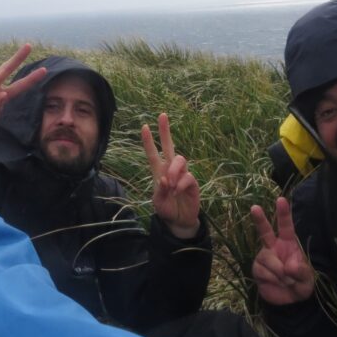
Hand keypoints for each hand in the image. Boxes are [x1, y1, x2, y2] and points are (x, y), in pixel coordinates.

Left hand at [142, 113, 200, 238]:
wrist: (179, 221)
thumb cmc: (166, 209)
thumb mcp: (158, 202)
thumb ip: (161, 191)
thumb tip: (165, 178)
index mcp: (159, 172)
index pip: (153, 153)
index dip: (148, 141)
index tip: (144, 126)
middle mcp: (170, 169)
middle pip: (169, 146)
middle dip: (165, 131)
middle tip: (162, 115)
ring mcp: (182, 174)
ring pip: (179, 160)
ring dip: (174, 171)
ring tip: (171, 185)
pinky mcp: (192, 182)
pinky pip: (188, 176)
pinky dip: (181, 183)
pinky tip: (177, 191)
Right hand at [251, 197, 314, 304]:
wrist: (288, 302)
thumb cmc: (300, 284)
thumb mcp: (308, 279)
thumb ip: (302, 271)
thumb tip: (288, 267)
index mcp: (288, 244)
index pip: (286, 226)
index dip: (284, 213)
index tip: (281, 199)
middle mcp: (273, 247)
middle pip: (265, 231)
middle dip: (260, 219)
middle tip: (255, 208)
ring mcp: (264, 257)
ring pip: (267, 258)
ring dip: (279, 272)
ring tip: (287, 281)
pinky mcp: (257, 269)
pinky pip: (263, 271)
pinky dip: (273, 279)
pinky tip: (277, 283)